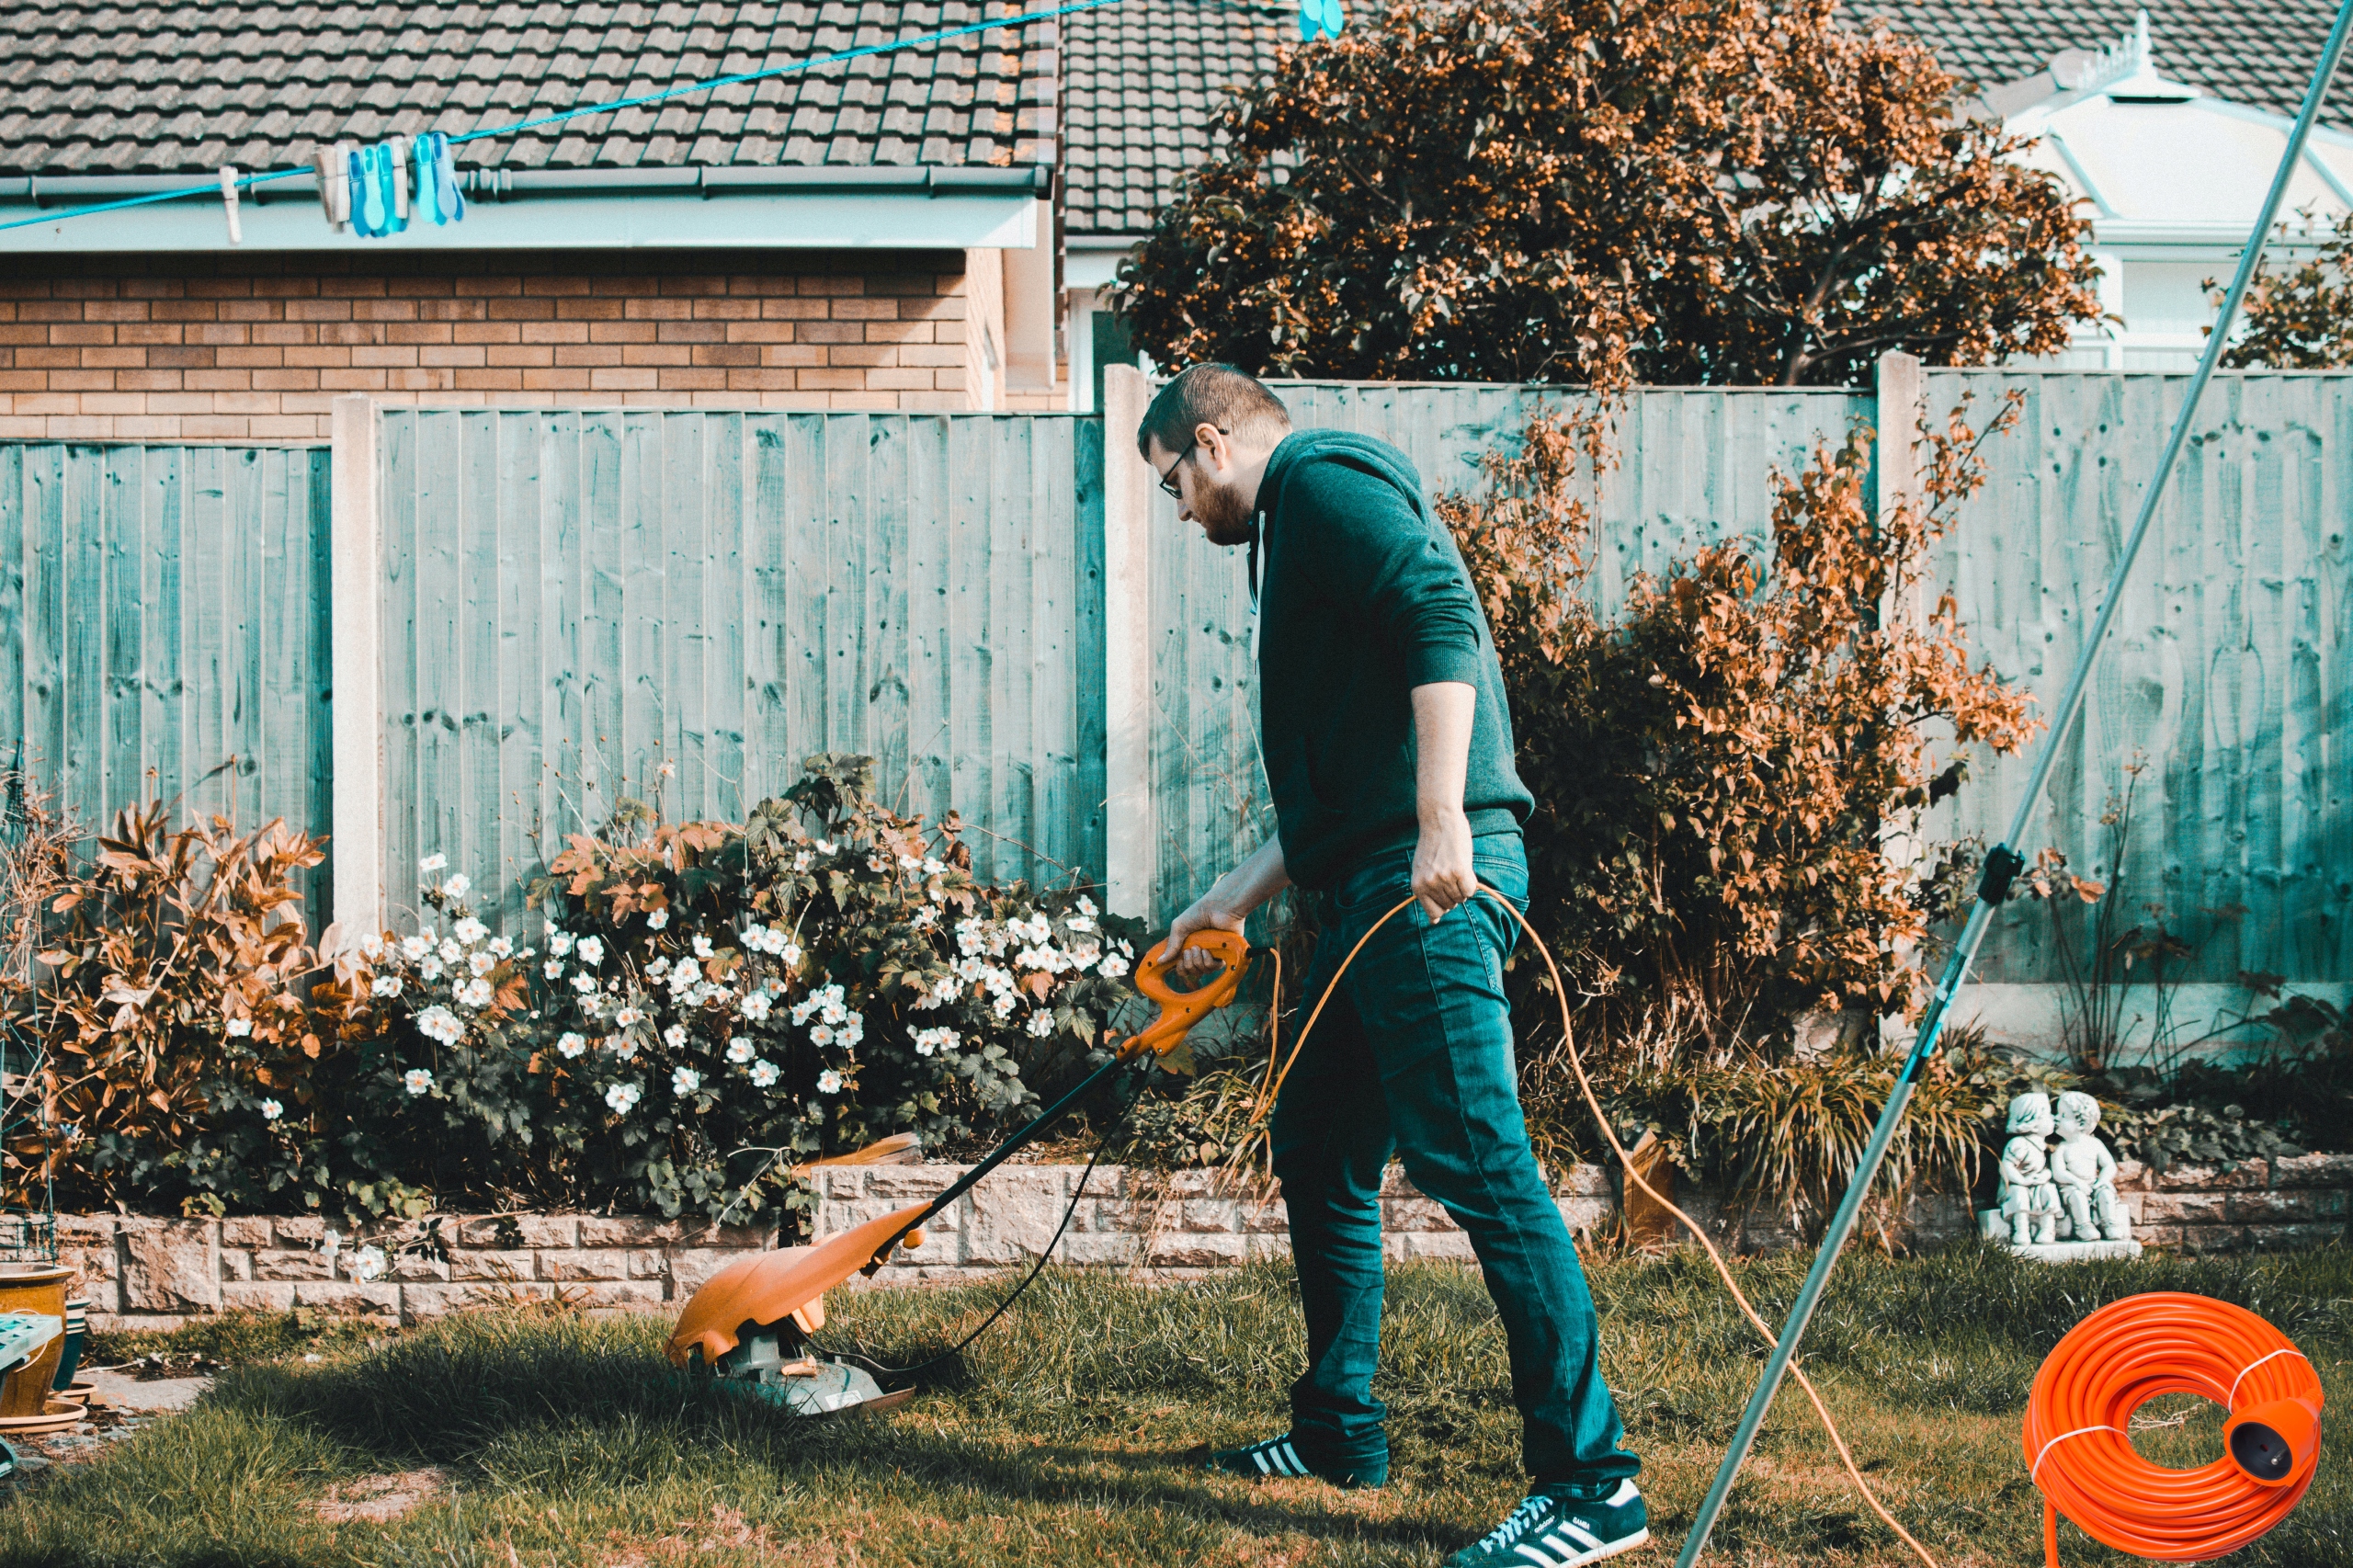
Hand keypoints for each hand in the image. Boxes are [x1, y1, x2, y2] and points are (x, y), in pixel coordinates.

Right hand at [1158, 894, 1246, 978]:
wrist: (1218, 909)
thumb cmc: (1199, 914)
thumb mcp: (1179, 927)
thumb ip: (1171, 946)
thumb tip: (1159, 961)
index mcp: (1189, 948)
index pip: (1184, 968)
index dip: (1180, 969)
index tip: (1179, 961)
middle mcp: (1201, 954)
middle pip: (1192, 973)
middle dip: (1188, 964)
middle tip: (1189, 950)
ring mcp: (1213, 955)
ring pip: (1202, 971)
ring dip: (1197, 961)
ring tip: (1198, 948)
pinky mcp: (1224, 956)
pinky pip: (1213, 968)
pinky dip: (1208, 961)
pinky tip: (1207, 951)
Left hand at [1412, 808, 1476, 922]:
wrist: (1439, 820)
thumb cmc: (1432, 846)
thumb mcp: (1421, 870)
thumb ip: (1426, 894)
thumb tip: (1434, 922)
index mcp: (1417, 886)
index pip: (1434, 914)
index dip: (1443, 906)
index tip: (1445, 894)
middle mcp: (1429, 884)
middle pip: (1450, 905)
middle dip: (1453, 893)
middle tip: (1449, 873)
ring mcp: (1444, 879)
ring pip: (1461, 898)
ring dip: (1462, 886)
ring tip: (1455, 867)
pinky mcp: (1460, 871)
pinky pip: (1470, 890)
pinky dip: (1471, 882)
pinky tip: (1463, 867)